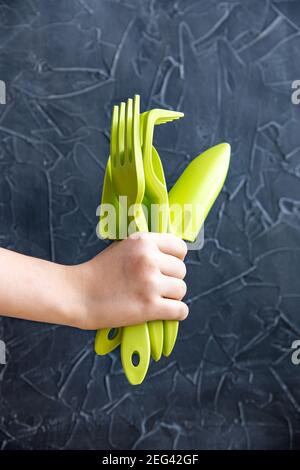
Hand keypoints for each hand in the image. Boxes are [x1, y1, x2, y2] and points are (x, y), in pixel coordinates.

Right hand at [70, 232, 188, 329]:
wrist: (77, 294)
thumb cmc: (99, 271)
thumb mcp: (123, 247)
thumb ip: (146, 248)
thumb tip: (172, 255)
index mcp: (143, 241)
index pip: (180, 247)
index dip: (175, 259)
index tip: (166, 267)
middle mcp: (149, 259)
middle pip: (181, 271)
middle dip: (170, 279)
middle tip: (153, 286)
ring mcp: (150, 283)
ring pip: (181, 290)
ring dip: (171, 297)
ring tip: (153, 298)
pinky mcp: (149, 307)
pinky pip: (180, 310)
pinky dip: (175, 313)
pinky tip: (162, 312)